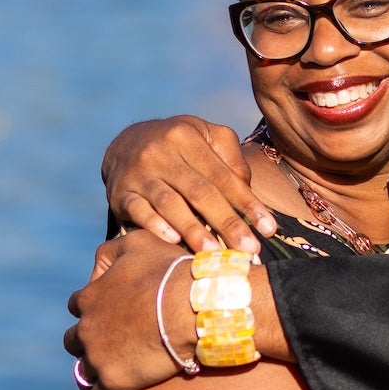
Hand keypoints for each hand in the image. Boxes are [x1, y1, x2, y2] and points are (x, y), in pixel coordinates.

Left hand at [65, 228, 191, 389]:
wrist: (191, 308)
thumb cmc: (168, 272)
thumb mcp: (137, 244)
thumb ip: (110, 250)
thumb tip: (99, 265)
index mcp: (89, 298)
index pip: (77, 305)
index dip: (91, 308)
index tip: (106, 312)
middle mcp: (86, 329)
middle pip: (74, 340)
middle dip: (87, 341)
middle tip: (106, 344)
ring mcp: (98, 358)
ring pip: (83, 371)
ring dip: (91, 371)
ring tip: (103, 376)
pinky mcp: (114, 383)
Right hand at [102, 115, 276, 254]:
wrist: (125, 143)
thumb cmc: (178, 146)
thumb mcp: (204, 137)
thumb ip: (229, 159)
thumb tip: (246, 190)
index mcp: (186, 136)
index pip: (223, 175)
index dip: (247, 203)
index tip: (269, 228)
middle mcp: (160, 152)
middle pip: (200, 191)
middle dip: (227, 223)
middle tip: (248, 250)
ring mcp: (138, 173)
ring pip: (169, 203)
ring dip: (193, 230)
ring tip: (214, 253)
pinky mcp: (119, 192)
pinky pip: (138, 211)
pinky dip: (155, 225)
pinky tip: (173, 241)